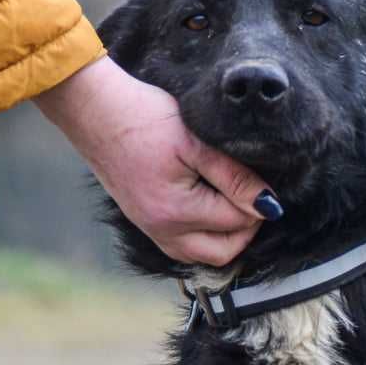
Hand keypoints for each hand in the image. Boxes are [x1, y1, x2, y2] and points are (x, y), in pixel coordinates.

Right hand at [34, 57, 280, 266]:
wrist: (96, 110)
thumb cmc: (145, 118)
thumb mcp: (197, 143)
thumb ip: (235, 177)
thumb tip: (270, 206)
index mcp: (177, 211)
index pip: (237, 222)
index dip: (258, 203)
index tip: (263, 179)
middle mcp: (163, 230)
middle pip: (223, 251)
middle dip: (246, 228)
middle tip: (252, 195)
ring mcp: (151, 229)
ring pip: (203, 254)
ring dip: (225, 236)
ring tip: (234, 202)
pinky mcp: (145, 222)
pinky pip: (183, 247)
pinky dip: (204, 237)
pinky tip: (211, 210)